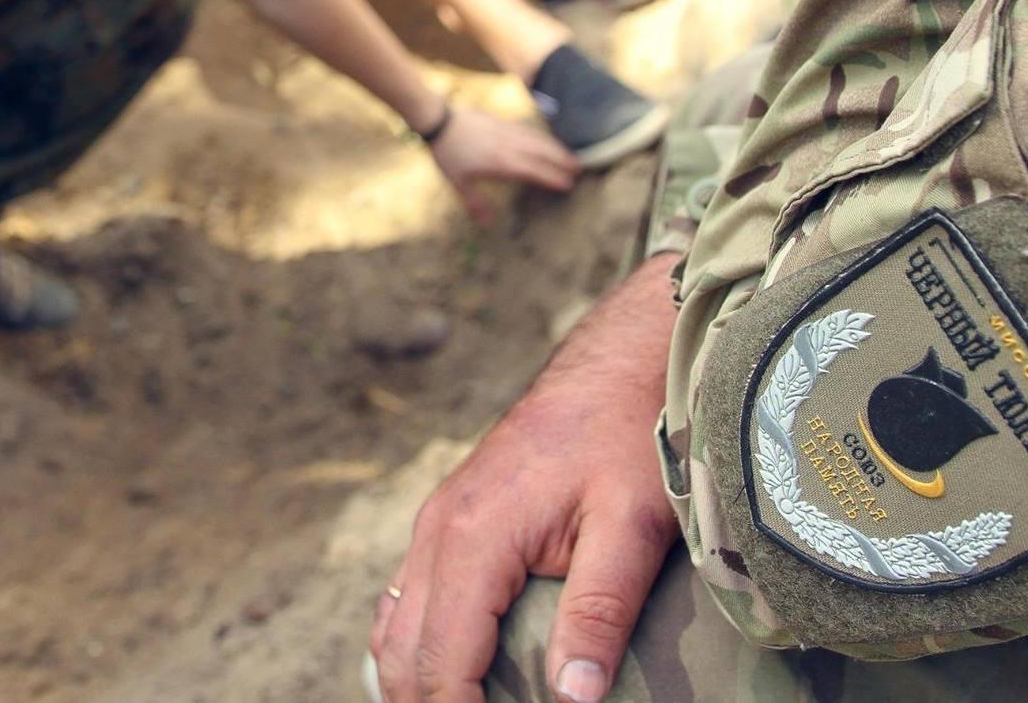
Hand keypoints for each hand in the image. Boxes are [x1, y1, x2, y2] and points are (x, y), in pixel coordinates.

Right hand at [370, 256, 680, 701]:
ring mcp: (440, 516)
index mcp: (474, 536)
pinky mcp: (454, 511)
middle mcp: (439, 527)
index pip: (439, 667)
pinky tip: (456, 670)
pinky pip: (411, 593)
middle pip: (402, 657)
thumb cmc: (629, 432)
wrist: (619, 358)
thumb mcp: (632, 522)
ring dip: (417, 683)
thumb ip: (599, 609)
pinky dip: (419, 644)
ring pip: (395, 626)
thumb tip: (572, 698)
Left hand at [429, 108, 578, 221]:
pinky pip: (530, 131)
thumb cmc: (449, 153)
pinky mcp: (505, 122)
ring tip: (570, 156)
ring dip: (556, 148)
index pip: (535, 171)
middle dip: (562, 161)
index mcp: (502, 162)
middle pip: (543, 153)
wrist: (441, 121)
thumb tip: (486, 223)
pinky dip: (543, 137)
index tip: (568, 184)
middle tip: (580, 169)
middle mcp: (510, 146)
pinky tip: (547, 141)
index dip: (553, 178)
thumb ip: (475, 202)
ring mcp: (509, 132)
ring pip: (539, 140)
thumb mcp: (459, 182)